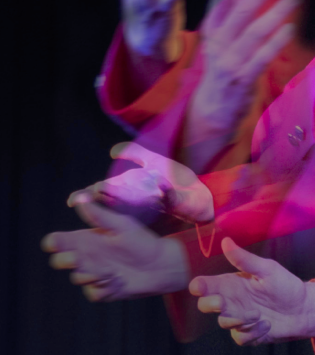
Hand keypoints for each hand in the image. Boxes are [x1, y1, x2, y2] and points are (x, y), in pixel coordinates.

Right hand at [42, 195, 189, 300]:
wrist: (162, 265)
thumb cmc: (143, 241)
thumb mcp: (122, 225)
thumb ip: (99, 215)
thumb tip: (80, 198)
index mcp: (86, 240)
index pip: (57, 242)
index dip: (53, 243)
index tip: (57, 243)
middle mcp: (86, 257)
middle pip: (59, 261)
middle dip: (65, 260)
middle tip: (78, 258)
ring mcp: (93, 274)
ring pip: (77, 278)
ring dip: (93, 274)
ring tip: (114, 271)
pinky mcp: (102, 290)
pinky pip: (92, 293)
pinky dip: (105, 288)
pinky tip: (119, 281)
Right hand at [70, 142, 213, 224]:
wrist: (201, 192)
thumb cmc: (173, 180)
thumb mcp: (153, 163)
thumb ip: (134, 154)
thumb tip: (113, 150)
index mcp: (128, 191)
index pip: (101, 196)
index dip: (85, 198)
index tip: (73, 201)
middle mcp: (138, 201)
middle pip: (114, 201)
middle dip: (102, 197)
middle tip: (94, 191)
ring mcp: (157, 202)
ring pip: (135, 203)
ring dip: (124, 197)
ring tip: (109, 189)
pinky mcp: (176, 202)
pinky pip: (170, 197)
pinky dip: (166, 191)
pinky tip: (161, 185)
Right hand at [180, 0, 302, 167]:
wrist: (210, 111)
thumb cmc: (223, 68)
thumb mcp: (222, 36)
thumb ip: (233, 4)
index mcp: (211, 33)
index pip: (217, 3)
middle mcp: (218, 45)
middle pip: (237, 14)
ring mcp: (229, 63)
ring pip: (252, 34)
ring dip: (274, 14)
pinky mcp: (243, 80)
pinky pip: (260, 59)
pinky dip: (274, 44)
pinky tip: (289, 30)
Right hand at [190, 239, 314, 344]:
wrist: (306, 308)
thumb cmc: (286, 285)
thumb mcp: (267, 269)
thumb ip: (245, 260)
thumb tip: (226, 241)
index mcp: (231, 284)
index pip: (204, 285)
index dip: (198, 286)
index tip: (200, 288)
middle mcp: (231, 301)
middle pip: (205, 305)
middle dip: (210, 305)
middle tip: (222, 303)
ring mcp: (238, 318)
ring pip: (223, 323)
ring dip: (239, 319)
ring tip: (259, 314)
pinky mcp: (248, 334)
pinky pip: (240, 338)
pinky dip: (253, 332)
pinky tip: (267, 325)